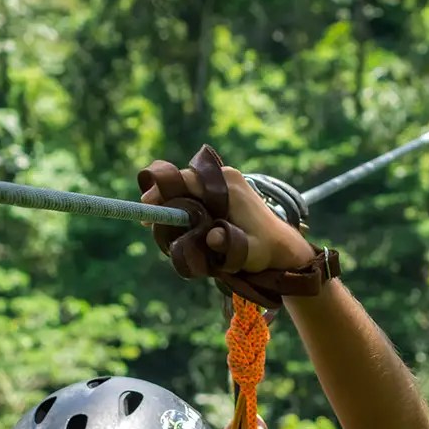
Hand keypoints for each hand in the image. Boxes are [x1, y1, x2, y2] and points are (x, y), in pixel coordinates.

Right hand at [141, 165, 314, 272]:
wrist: (281, 247)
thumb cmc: (264, 250)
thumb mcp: (247, 252)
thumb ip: (229, 245)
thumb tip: (212, 236)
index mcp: (228, 185)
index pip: (188, 180)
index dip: (163, 191)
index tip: (147, 205)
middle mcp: (226, 177)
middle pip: (185, 181)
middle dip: (164, 198)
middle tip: (148, 219)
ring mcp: (226, 181)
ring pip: (190, 187)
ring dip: (175, 203)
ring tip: (162, 225)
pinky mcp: (225, 190)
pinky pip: (198, 193)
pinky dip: (186, 205)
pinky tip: (180, 224)